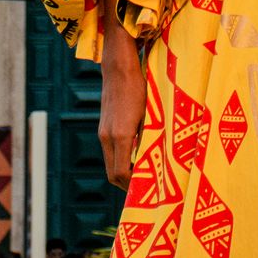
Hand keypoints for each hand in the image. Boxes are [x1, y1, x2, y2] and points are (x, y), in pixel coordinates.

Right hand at [99, 52, 145, 189]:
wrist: (119, 68)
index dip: (132, 186)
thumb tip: (154, 158)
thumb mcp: (149, 114)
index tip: (146, 189)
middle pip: (111, 173)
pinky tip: (133, 157)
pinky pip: (109, 152)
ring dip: (122, 173)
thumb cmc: (139, 88)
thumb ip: (148, 137)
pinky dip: (119, 160)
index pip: (121, 173)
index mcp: (120, 135)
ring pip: (109, 163)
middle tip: (143, 189)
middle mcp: (107, 136)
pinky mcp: (103, 127)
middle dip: (126, 185)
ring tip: (140, 175)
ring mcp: (103, 132)